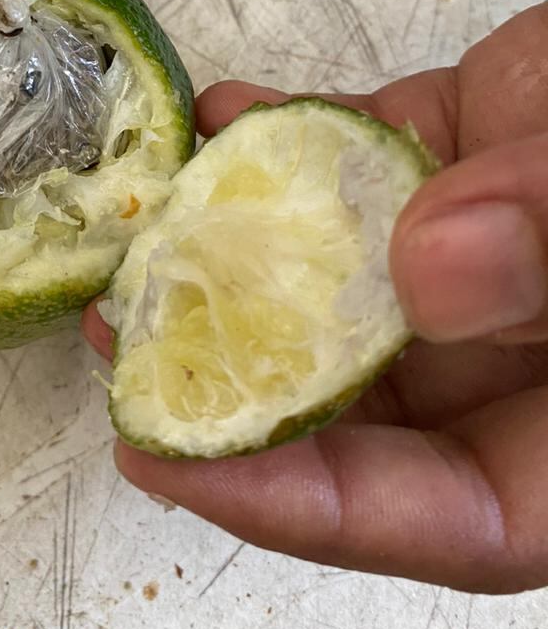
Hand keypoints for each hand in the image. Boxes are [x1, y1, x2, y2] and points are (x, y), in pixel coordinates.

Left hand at [84, 2, 547, 592]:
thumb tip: (424, 272)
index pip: (444, 518)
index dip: (307, 507)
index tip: (178, 461)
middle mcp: (515, 364)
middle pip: (356, 405)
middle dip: (226, 381)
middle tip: (120, 342)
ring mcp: (471, 263)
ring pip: (332, 283)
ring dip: (228, 257)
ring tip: (139, 232)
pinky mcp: (445, 167)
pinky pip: (348, 163)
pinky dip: (279, 139)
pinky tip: (221, 110)